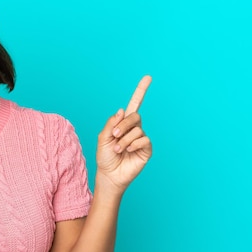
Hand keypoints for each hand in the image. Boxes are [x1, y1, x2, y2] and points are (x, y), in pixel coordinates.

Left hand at [96, 75, 152, 193]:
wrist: (109, 174)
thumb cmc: (105, 156)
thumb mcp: (102, 137)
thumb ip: (111, 123)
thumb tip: (123, 110)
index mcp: (123, 123)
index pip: (134, 104)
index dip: (141, 91)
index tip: (148, 77)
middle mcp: (134, 128)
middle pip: (134, 116)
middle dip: (123, 124)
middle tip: (114, 135)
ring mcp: (141, 138)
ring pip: (137, 129)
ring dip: (124, 140)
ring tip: (117, 149)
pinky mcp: (146, 149)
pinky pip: (143, 139)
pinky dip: (133, 144)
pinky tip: (128, 151)